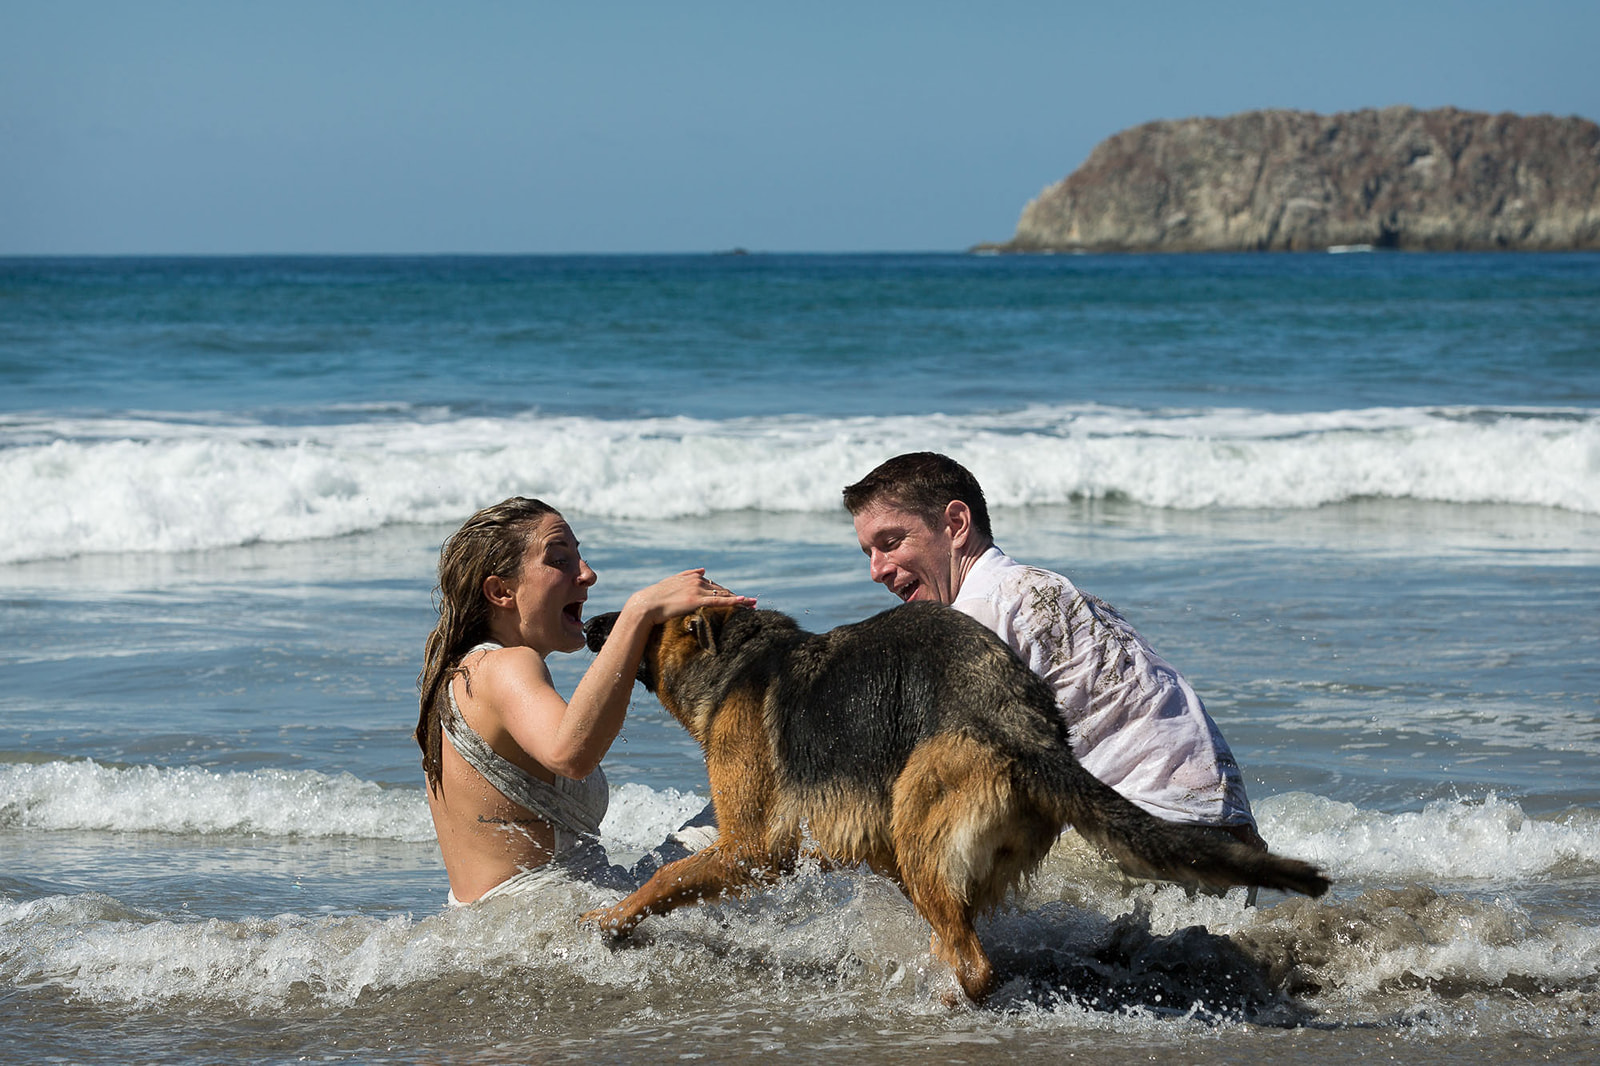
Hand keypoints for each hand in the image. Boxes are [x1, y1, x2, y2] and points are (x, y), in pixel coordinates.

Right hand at [624, 569, 755, 626]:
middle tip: (752, 603)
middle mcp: (697, 581)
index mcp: (693, 577)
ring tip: (753, 605)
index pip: (715, 586)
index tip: (740, 599)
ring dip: (740, 601)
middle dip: (737, 597)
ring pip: (723, 595)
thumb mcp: (673, 581)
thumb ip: (689, 574)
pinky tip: (744, 602)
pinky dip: (733, 601)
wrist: (645, 605)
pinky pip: (718, 601)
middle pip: (722, 590)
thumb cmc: (656, 596)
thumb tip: (703, 569)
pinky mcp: (695, 600)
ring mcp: (697, 590)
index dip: (728, 593)